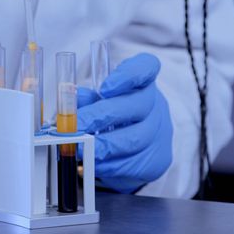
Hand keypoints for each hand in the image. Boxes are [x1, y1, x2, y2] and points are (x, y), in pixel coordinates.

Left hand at [77, 53, 173, 192]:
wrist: (135, 150)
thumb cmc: (113, 119)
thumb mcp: (99, 103)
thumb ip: (87, 99)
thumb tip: (73, 98)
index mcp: (143, 83)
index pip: (146, 67)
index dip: (128, 75)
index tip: (104, 88)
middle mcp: (156, 105)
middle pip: (137, 105)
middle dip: (102, 116)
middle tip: (77, 127)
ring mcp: (161, 133)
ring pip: (136, 139)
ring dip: (104, 146)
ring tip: (81, 150)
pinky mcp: (157, 160)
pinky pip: (134, 164)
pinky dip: (109, 166)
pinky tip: (92, 166)